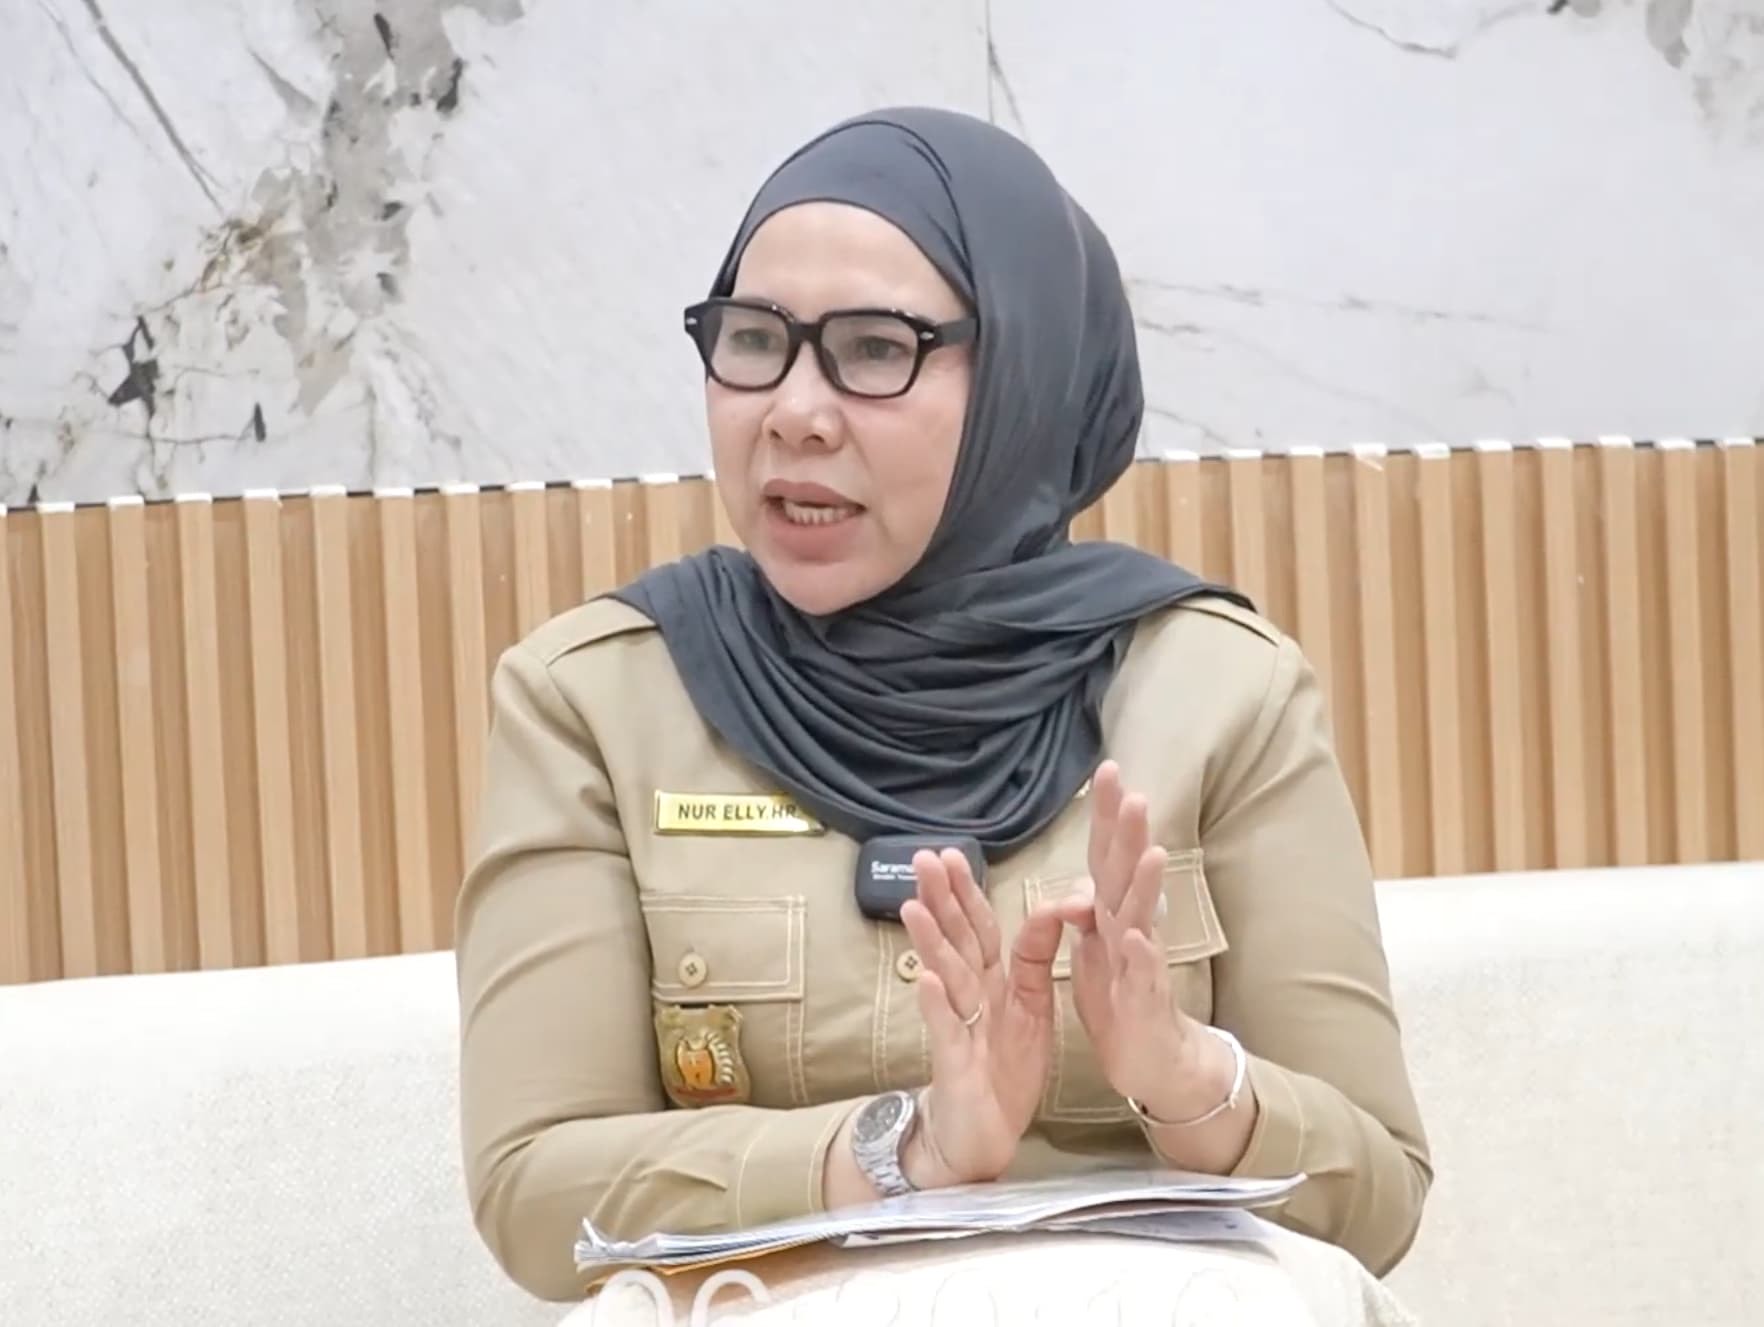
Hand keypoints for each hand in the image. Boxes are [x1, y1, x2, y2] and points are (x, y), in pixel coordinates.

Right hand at [898, 847, 1065, 1185]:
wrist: (985, 1132)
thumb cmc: (1005, 1067)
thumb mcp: (1032, 1006)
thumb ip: (1036, 956)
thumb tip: (1053, 903)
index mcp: (993, 981)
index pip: (979, 928)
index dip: (967, 893)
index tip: (954, 854)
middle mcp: (971, 997)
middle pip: (955, 941)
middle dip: (940, 900)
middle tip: (922, 858)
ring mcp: (959, 1027)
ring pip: (945, 977)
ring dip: (930, 942)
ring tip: (914, 905)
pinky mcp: (955, 1063)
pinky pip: (946, 1030)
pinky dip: (936, 1005)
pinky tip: (926, 979)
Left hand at [1051, 761, 1210, 1109]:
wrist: (1152, 1060)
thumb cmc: (1121, 1000)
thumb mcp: (1093, 952)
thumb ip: (1086, 912)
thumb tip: (1076, 878)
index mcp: (1109, 915)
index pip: (1106, 856)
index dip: (1107, 816)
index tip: (1108, 770)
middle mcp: (1128, 929)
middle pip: (1127, 873)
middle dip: (1130, 834)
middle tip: (1134, 791)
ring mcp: (1140, 963)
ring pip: (1142, 918)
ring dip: (1146, 885)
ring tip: (1153, 851)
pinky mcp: (1144, 1001)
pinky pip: (1142, 977)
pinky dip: (1140, 957)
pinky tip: (1137, 937)